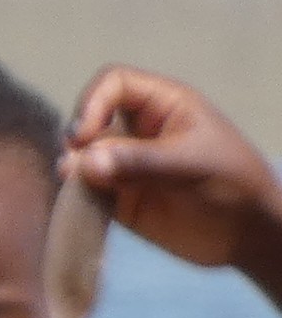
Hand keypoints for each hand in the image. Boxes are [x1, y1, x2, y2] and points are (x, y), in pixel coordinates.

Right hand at [69, 66, 281, 276]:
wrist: (245, 233)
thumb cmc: (231, 182)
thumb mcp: (191, 164)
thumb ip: (139, 161)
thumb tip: (82, 162)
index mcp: (164, 105)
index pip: (114, 84)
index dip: (93, 103)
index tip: (84, 136)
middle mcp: (139, 130)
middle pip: (90, 120)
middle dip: (78, 141)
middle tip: (76, 167)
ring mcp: (126, 164)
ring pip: (82, 157)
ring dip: (73, 171)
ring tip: (75, 187)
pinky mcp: (118, 198)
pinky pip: (85, 191)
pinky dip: (76, 197)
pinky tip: (79, 205)